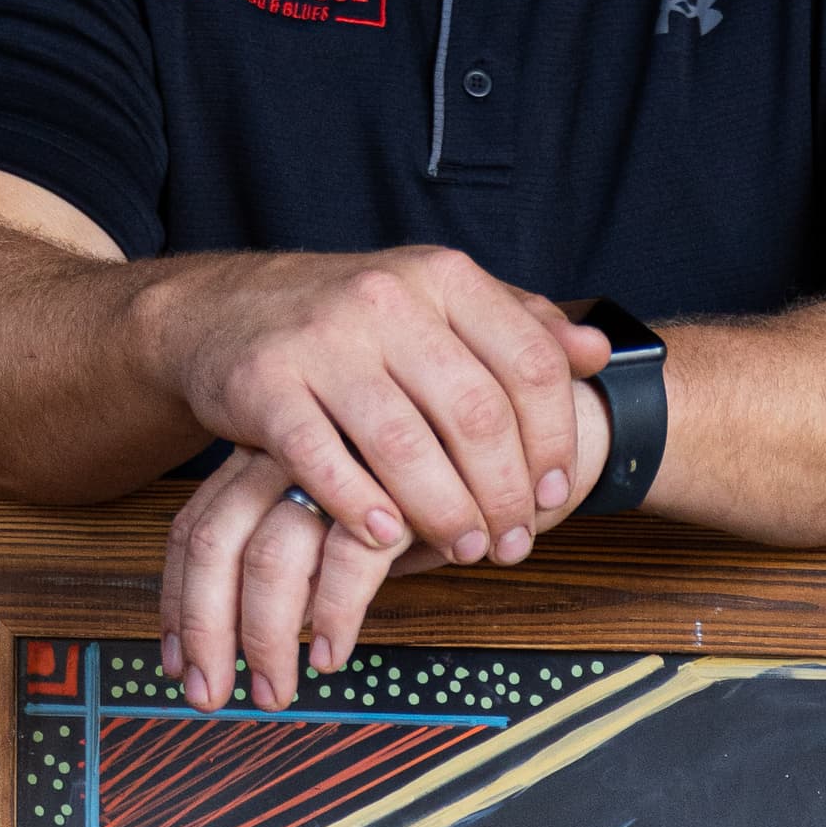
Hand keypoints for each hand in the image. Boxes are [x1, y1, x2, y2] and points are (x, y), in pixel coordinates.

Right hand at [149, 246, 608, 710]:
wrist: (225, 309)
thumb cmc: (353, 322)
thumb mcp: (440, 302)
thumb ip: (520, 324)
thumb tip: (600, 351)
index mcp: (443, 277)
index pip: (529, 363)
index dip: (555, 440)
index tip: (557, 493)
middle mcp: (386, 299)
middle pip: (475, 413)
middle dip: (504, 492)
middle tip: (513, 542)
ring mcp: (321, 340)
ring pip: (404, 444)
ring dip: (444, 513)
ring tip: (465, 549)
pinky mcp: (264, 384)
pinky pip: (322, 459)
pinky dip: (359, 507)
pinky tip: (386, 538)